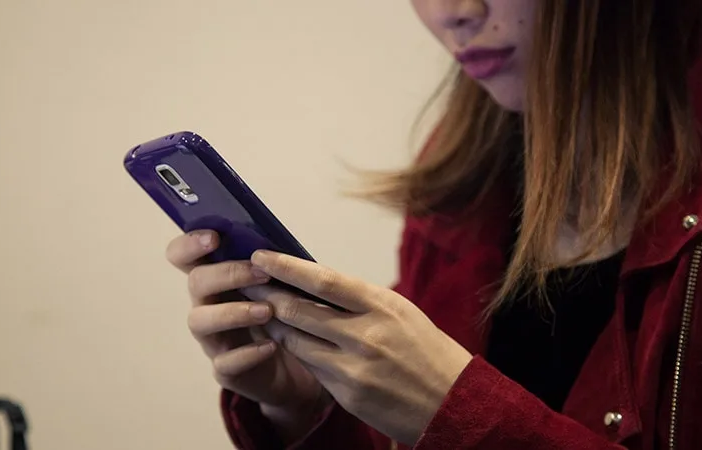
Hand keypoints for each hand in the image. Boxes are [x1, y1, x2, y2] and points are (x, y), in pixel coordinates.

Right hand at [166, 232, 327, 438]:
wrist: (299, 366)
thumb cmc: (286, 314)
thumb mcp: (281, 284)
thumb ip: (272, 263)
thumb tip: (277, 241)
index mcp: (216, 278)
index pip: (183, 256)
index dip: (189, 244)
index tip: (214, 237)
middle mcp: (207, 305)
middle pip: (196, 283)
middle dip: (227, 274)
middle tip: (262, 274)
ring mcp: (213, 339)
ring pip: (201, 321)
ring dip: (233, 312)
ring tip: (267, 311)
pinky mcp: (225, 369)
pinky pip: (225, 363)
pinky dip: (247, 353)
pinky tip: (270, 346)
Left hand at [243, 250, 472, 445]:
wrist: (456, 403)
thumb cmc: (427, 351)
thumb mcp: (399, 313)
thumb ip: (359, 300)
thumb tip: (314, 281)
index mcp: (382, 304)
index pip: (323, 279)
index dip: (286, 267)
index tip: (261, 256)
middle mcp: (366, 333)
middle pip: (300, 309)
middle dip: (267, 294)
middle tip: (245, 282)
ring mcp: (355, 366)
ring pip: (296, 339)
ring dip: (273, 323)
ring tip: (258, 309)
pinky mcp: (348, 393)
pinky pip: (310, 365)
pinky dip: (293, 350)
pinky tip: (281, 340)